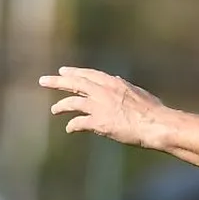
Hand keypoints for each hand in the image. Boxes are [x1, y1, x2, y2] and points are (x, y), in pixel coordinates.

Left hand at [39, 66, 169, 148]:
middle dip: (58, 82)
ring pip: (72, 103)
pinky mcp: (98, 123)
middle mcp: (104, 92)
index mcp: (115, 83)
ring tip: (55, 109)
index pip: (90, 74)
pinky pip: (78, 123)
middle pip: (76, 84)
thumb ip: (124, 87)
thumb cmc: (152, 110)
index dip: (76, 73)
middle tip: (44, 80)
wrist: (154, 124)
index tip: (64, 71)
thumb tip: (116, 80)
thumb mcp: (138, 92)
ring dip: (61, 106)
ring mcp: (100, 107)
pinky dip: (72, 125)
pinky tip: (69, 128)